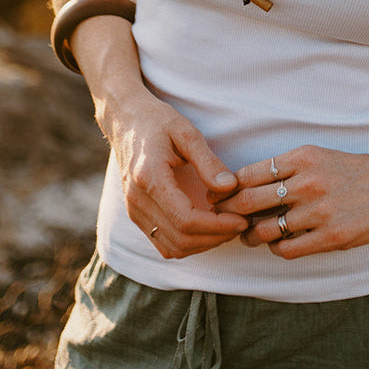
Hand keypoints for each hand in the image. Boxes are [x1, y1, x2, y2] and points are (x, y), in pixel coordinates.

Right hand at [101, 90, 248, 258]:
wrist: (126, 121)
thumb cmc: (158, 121)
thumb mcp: (187, 132)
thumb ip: (208, 161)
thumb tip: (230, 187)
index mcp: (149, 178)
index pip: (186, 220)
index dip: (217, 226)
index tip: (242, 219)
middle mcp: (137, 200)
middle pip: (180, 239)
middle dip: (215, 238)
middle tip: (242, 224)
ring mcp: (134, 211)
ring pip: (171, 247)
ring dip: (203, 245)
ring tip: (229, 227)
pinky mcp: (136, 215)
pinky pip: (163, 243)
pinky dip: (188, 243)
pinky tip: (208, 227)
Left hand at [219, 145, 368, 259]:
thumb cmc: (355, 171)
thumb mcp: (320, 157)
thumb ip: (287, 169)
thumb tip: (245, 185)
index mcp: (303, 157)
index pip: (248, 174)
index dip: (228, 190)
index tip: (220, 198)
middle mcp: (308, 182)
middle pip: (248, 201)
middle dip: (230, 214)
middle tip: (225, 222)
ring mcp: (319, 211)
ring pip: (264, 230)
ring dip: (252, 237)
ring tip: (252, 237)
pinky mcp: (332, 236)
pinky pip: (287, 249)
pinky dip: (277, 249)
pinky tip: (282, 244)